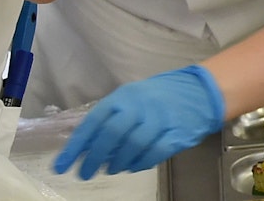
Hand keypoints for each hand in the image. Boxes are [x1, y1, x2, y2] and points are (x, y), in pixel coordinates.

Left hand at [54, 65, 225, 179]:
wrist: (201, 91)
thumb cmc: (159, 96)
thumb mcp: (132, 98)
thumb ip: (111, 117)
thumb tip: (85, 145)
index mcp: (125, 96)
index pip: (94, 121)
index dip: (76, 146)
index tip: (62, 165)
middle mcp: (141, 106)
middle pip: (111, 134)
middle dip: (94, 158)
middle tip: (85, 172)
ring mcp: (160, 119)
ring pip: (133, 146)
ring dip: (117, 163)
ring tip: (111, 168)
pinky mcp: (176, 133)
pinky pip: (154, 153)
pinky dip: (140, 164)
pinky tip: (133, 167)